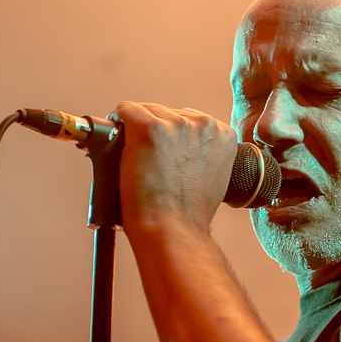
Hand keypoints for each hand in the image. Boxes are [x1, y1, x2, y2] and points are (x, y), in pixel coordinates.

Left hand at [110, 101, 239, 232]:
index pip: (190, 120)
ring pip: (146, 111)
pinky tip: (118, 144)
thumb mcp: (211, 178)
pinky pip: (125, 111)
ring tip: (137, 161)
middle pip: (168, 113)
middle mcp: (203, 124)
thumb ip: (202, 154)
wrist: (173, 231)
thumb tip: (181, 149)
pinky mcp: (148, 128)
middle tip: (150, 163)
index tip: (166, 155)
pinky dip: (117, 123)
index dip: (174, 138)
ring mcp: (176, 124)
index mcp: (223, 134)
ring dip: (137, 131)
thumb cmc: (188, 215)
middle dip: (156, 133)